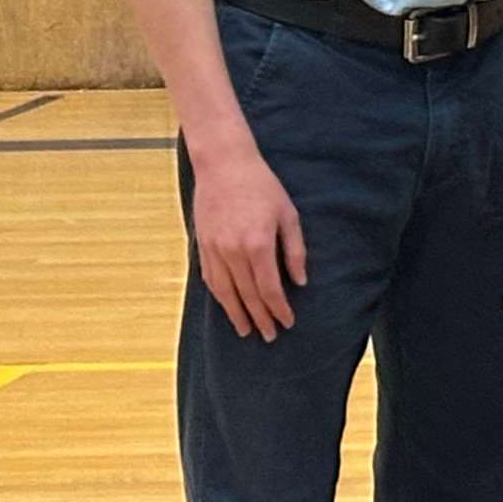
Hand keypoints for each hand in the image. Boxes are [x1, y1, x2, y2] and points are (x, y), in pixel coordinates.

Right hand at [189, 141, 306, 340]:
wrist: (223, 165)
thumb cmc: (262, 186)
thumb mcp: (288, 215)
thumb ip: (295, 251)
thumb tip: (300, 281)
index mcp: (258, 244)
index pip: (269, 289)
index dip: (279, 309)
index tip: (288, 323)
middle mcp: (233, 251)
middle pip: (247, 295)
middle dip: (260, 318)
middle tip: (270, 336)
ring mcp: (214, 249)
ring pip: (225, 291)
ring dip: (236, 314)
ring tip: (246, 331)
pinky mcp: (202, 245)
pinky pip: (210, 278)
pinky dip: (220, 296)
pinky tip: (228, 305)